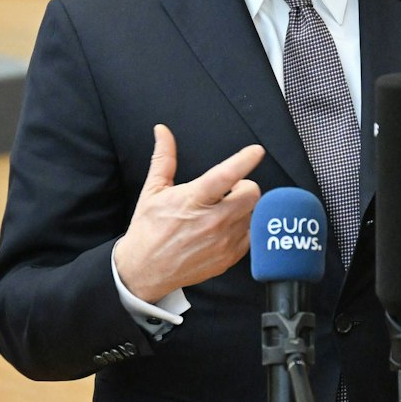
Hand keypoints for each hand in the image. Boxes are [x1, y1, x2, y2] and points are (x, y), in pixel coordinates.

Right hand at [113, 124, 264, 303]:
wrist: (145, 270)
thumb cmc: (148, 228)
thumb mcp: (153, 190)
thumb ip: (163, 158)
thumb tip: (162, 131)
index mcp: (193, 200)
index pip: (226, 176)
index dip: (244, 161)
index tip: (256, 151)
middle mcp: (212, 221)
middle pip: (252, 194)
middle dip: (244, 186)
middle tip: (229, 190)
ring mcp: (223, 242)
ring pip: (254, 214)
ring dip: (243, 208)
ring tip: (222, 211)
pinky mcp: (229, 257)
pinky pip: (251, 235)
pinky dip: (243, 228)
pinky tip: (224, 228)